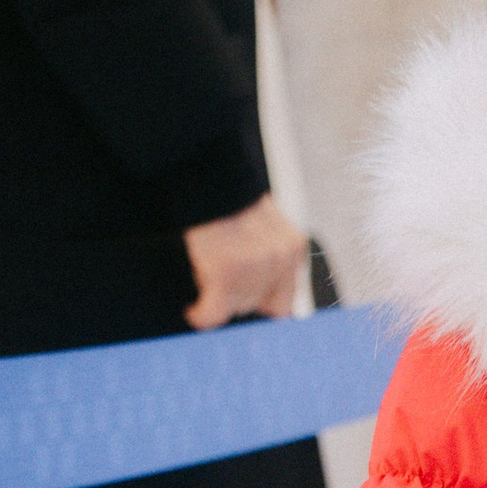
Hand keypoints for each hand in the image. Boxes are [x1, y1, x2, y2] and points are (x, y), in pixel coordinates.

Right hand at [184, 194, 304, 328]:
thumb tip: (260, 304)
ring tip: (205, 272)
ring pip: (235, 306)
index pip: (282, 304)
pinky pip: (214, 311)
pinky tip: (193, 312)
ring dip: (216, 296)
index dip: (259, 307)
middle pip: (255, 305)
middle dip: (233, 297)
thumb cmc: (229, 202)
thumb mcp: (264, 231)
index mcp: (293, 250)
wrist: (208, 173)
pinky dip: (202, 314)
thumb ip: (269, 262)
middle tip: (215, 279)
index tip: (243, 308)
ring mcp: (255, 266)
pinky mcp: (227, 270)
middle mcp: (280, 260)